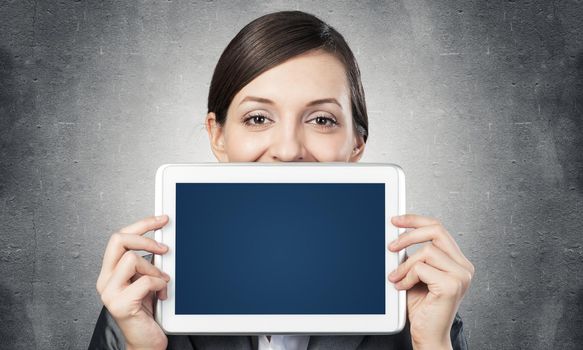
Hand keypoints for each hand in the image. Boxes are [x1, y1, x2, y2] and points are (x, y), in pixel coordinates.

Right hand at [96, 215, 170, 349]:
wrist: (146, 342)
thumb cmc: (146, 312)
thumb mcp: (146, 280)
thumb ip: (147, 262)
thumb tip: (162, 240)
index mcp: (110, 271)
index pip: (119, 237)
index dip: (142, 224)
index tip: (161, 219)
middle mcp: (105, 280)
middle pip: (119, 240)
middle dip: (146, 239)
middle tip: (164, 248)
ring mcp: (110, 293)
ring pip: (132, 259)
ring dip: (154, 269)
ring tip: (162, 283)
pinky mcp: (120, 305)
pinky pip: (145, 281)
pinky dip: (160, 285)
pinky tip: (162, 294)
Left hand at [388, 214, 473, 349]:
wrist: (427, 335)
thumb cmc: (422, 307)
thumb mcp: (416, 274)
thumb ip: (414, 256)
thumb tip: (396, 235)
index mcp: (457, 261)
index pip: (438, 228)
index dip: (416, 220)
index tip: (396, 220)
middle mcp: (464, 266)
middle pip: (436, 230)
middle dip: (408, 234)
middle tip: (391, 246)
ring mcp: (461, 275)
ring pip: (426, 250)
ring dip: (405, 265)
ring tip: (396, 278)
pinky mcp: (452, 285)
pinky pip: (421, 268)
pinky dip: (407, 277)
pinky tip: (402, 287)